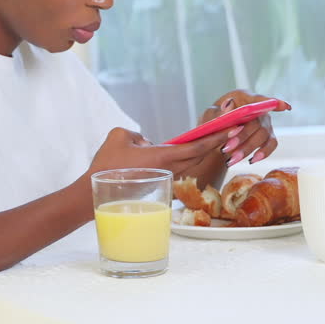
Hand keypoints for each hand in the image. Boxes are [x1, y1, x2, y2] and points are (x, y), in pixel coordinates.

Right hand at [85, 127, 230, 179]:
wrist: (93, 195)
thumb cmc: (105, 165)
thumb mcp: (119, 135)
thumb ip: (138, 134)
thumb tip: (148, 144)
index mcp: (163, 157)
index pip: (196, 146)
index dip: (215, 137)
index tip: (231, 128)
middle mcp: (168, 169)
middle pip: (197, 155)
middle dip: (216, 142)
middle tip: (232, 129)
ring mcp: (162, 178)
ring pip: (187, 162)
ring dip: (202, 151)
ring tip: (215, 138)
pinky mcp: (155, 183)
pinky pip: (175, 167)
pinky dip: (186, 158)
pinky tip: (187, 152)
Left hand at [199, 90, 291, 167]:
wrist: (214, 135)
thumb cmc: (213, 121)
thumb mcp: (209, 115)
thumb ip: (217, 111)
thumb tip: (229, 106)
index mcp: (243, 97)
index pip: (258, 99)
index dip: (273, 102)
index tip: (285, 107)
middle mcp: (258, 108)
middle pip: (257, 121)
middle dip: (242, 136)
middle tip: (225, 148)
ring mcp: (265, 122)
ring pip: (263, 135)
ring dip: (248, 148)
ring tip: (231, 159)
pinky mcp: (267, 136)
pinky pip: (271, 144)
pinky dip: (264, 153)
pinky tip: (252, 160)